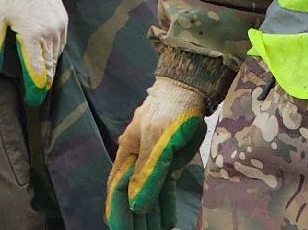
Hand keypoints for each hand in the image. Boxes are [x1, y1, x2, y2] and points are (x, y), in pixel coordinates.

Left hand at [0, 0, 67, 105]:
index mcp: (31, 35)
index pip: (36, 70)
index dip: (35, 88)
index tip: (33, 100)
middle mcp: (49, 33)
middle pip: (49, 66)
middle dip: (44, 82)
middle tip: (39, 95)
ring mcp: (59, 26)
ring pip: (56, 55)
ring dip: (50, 68)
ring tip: (43, 79)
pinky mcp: (63, 20)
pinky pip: (61, 44)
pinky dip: (55, 53)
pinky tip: (48, 57)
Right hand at [107, 77, 207, 229]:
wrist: (189, 90)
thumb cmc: (169, 112)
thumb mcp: (157, 142)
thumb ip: (148, 173)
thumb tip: (137, 205)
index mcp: (127, 155)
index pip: (117, 191)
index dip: (118, 212)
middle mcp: (136, 161)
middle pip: (131, 197)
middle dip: (135, 219)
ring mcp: (153, 162)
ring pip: (148, 195)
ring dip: (150, 216)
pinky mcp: (168, 162)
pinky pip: (163, 189)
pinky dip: (164, 205)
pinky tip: (167, 220)